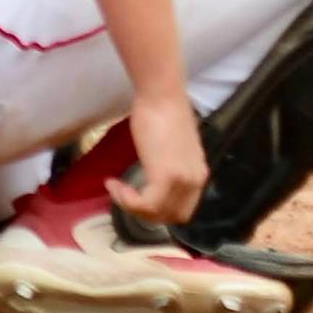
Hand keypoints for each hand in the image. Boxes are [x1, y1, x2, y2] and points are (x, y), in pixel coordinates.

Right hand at [110, 93, 208, 226]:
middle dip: (144, 212)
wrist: (161, 95)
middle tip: (125, 196)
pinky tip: (113, 184)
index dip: (157, 209)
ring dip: (131, 206)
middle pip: (170, 217)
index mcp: (199, 174)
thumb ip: (171, 167)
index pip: (182, 210)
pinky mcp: (166, 178)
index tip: (137, 194)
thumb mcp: (172, 149)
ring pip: (156, 214)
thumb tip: (154, 180)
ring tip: (116, 188)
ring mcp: (182, 181)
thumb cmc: (163, 113)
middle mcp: (195, 181)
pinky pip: (144, 205)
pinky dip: (126, 200)